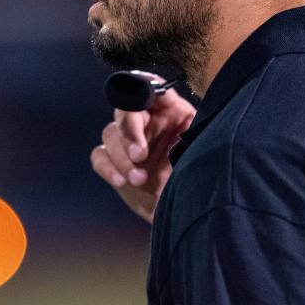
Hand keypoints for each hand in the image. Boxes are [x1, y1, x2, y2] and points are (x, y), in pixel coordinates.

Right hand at [90, 72, 196, 223]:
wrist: (194, 216)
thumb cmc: (205, 182)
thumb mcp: (203, 150)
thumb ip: (188, 128)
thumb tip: (169, 108)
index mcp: (172, 111)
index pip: (149, 87)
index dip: (139, 92)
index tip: (142, 111)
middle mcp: (149, 123)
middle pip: (124, 111)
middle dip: (129, 133)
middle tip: (140, 156)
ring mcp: (131, 143)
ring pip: (110, 134)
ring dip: (121, 157)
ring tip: (139, 179)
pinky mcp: (117, 164)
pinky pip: (99, 157)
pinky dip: (108, 168)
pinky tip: (122, 181)